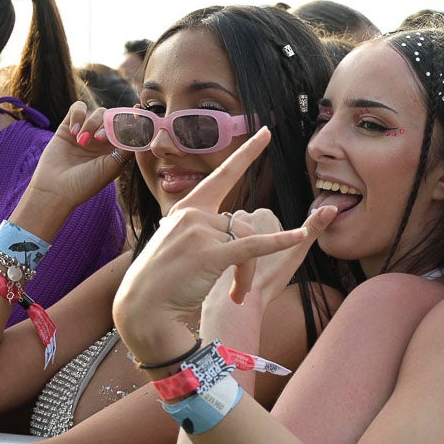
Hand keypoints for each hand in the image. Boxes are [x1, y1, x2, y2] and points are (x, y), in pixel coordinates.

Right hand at [21, 101, 126, 210]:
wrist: (56, 189)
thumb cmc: (86, 183)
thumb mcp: (112, 167)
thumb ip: (127, 149)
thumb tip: (141, 132)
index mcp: (116, 148)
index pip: (128, 127)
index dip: (133, 119)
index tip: (137, 110)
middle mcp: (102, 139)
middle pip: (113, 117)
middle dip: (108, 124)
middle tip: (99, 139)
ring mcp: (86, 132)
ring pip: (97, 112)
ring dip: (92, 123)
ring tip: (82, 141)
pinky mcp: (68, 126)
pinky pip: (77, 108)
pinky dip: (78, 115)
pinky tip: (74, 132)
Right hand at [113, 128, 334, 358]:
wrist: (143, 311)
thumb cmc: (158, 284)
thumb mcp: (174, 246)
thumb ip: (194, 232)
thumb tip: (217, 229)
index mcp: (185, 210)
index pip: (222, 176)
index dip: (246, 154)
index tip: (264, 133)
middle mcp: (192, 215)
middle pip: (243, 226)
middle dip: (248, 261)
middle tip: (239, 294)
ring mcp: (199, 232)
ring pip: (246, 243)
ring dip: (246, 276)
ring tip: (236, 299)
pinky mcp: (209, 254)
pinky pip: (253, 247)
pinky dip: (280, 243)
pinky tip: (300, 236)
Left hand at [210, 207, 317, 311]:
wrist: (233, 304)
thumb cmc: (268, 281)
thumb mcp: (295, 254)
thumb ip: (314, 228)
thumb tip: (333, 207)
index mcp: (264, 214)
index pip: (272, 227)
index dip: (273, 250)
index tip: (271, 265)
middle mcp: (242, 214)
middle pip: (254, 230)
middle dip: (254, 249)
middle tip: (258, 273)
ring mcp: (224, 225)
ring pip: (237, 237)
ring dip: (239, 253)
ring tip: (242, 276)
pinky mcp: (208, 238)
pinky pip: (221, 246)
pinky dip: (224, 258)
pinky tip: (226, 273)